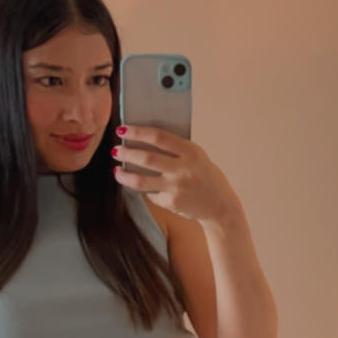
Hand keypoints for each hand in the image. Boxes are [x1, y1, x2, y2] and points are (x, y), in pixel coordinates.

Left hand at [112, 126, 240, 225]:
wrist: (220, 206)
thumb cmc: (205, 177)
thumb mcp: (197, 157)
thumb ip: (177, 149)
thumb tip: (143, 138)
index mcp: (191, 152)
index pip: (158, 137)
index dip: (137, 132)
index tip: (122, 130)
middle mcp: (184, 169)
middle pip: (147, 158)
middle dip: (127, 153)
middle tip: (116, 150)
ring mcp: (177, 187)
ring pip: (141, 181)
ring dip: (124, 175)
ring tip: (117, 171)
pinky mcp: (172, 203)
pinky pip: (151, 195)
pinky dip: (145, 191)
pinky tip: (144, 188)